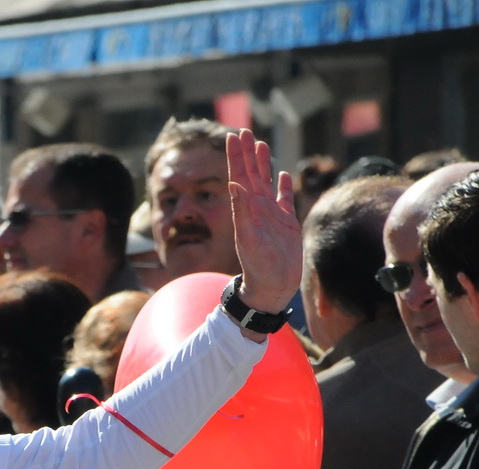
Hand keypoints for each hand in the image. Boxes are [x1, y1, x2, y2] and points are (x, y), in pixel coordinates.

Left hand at [227, 129, 300, 318]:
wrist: (270, 288)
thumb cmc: (257, 266)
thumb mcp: (248, 237)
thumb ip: (242, 210)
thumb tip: (232, 183)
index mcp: (246, 209)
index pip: (239, 176)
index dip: (236, 156)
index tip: (232, 136)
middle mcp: (257, 209)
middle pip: (251, 174)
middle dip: (247, 153)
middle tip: (243, 131)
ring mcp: (272, 215)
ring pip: (266, 182)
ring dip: (262, 164)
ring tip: (260, 144)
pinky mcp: (286, 223)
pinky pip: (284, 200)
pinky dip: (283, 186)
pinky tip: (283, 175)